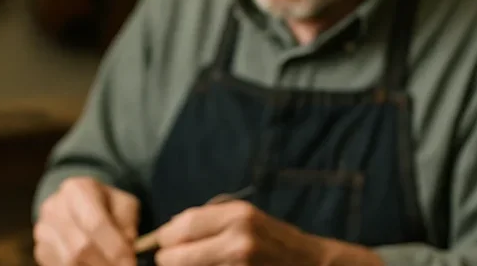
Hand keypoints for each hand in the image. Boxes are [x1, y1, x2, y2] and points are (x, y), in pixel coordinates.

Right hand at [33, 176, 140, 265]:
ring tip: (109, 264)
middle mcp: (54, 207)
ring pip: (69, 261)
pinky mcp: (40, 249)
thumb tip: (126, 248)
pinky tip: (92, 263)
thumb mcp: (124, 204)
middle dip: (105, 262)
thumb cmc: (105, 204)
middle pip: (80, 246)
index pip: (95, 223)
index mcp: (77, 189)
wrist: (78, 205)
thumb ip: (127, 223)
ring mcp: (43, 229)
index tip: (130, 263)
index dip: (115, 247)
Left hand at [152, 200, 381, 265]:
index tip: (167, 244)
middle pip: (173, 257)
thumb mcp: (244, 217)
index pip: (179, 227)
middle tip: (177, 261)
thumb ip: (207, 220)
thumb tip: (166, 232)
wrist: (311, 264)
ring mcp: (239, 265)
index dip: (165, 239)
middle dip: (170, 261)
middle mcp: (238, 239)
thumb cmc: (272, 239)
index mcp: (236, 215)